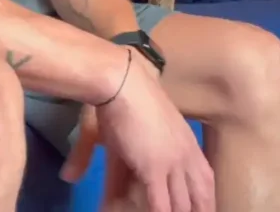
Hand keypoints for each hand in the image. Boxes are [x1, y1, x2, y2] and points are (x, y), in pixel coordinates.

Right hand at [61, 49, 214, 211]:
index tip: (203, 209)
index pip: (206, 180)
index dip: (206, 200)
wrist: (123, 81)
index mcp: (188, 143)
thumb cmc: (124, 98)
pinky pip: (161, 205)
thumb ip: (109, 160)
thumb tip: (73, 177)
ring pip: (183, 203)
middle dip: (198, 210)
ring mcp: (172, 162)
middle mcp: (186, 155)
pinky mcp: (154, 168)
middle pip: (201, 194)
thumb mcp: (124, 133)